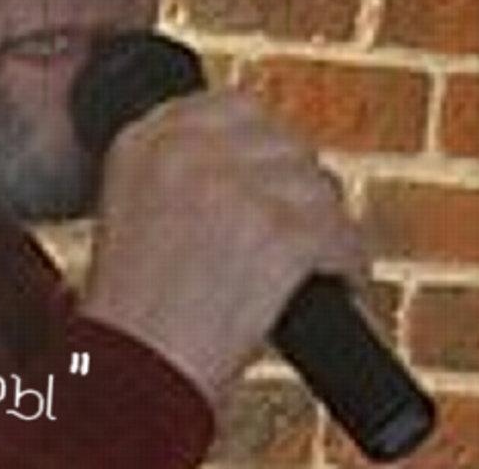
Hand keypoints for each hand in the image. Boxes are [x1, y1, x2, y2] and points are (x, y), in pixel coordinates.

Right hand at [77, 88, 369, 407]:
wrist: (136, 373)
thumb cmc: (134, 311)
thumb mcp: (128, 207)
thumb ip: (174, 166)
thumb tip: (252, 156)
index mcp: (144, 140)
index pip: (231, 105)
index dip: (264, 143)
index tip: (274, 177)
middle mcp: (185, 150)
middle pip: (282, 141)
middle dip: (299, 186)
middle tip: (301, 227)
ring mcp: (232, 187)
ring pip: (317, 183)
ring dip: (327, 224)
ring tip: (322, 260)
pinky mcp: (276, 231)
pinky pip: (340, 232)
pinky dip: (350, 263)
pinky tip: (341, 284)